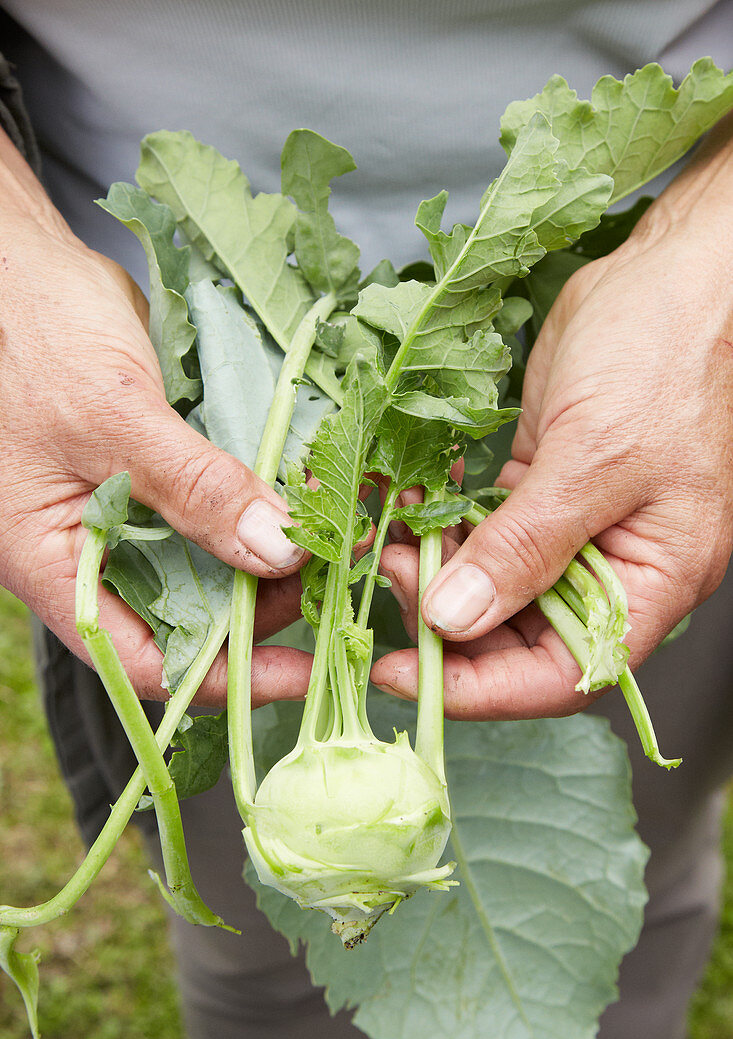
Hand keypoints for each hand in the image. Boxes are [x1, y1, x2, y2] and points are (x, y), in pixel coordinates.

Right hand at [0, 131, 310, 705]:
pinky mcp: (159, 476)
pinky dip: (261, 509)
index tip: (305, 671)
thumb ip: (194, 489)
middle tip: (337, 573)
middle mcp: (94, 553)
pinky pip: (216, 511)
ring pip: (210, 566)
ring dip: (273, 557)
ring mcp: (128, 515)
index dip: (228, 676)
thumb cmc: (35, 337)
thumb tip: (277, 556)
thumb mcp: (113, 419)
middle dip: (264, 608)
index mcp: (54, 565)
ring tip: (337, 533)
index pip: (148, 660)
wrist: (21, 267)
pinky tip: (308, 494)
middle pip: (191, 618)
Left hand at [372, 119, 732, 719]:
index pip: (560, 674)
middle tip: (389, 576)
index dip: (479, 688)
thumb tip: (455, 619)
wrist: (671, 274)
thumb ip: (526, 547)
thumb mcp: (596, 459)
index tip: (403, 672)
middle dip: (445, 619)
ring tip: (386, 537)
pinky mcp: (538, 486)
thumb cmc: (665, 357)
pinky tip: (401, 504)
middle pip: (516, 634)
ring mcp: (570, 528)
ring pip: (490, 582)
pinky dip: (439, 523)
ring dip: (433, 570)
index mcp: (649, 583)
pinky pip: (480, 526)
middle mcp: (609, 568)